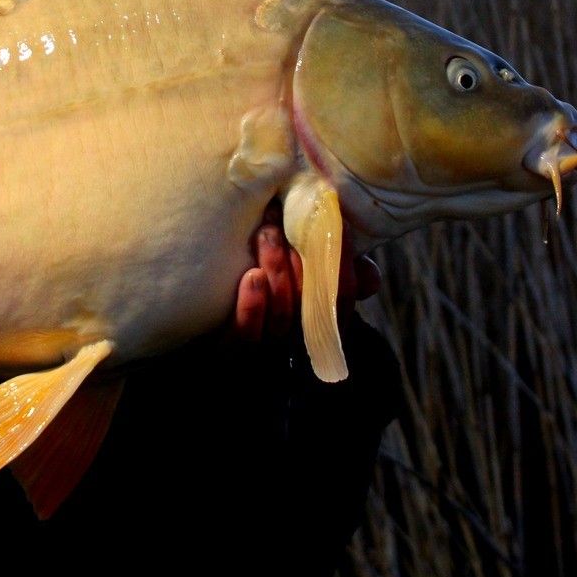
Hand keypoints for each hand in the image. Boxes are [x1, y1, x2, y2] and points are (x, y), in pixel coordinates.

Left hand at [229, 200, 380, 341]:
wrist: (207, 317)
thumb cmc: (265, 286)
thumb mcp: (301, 276)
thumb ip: (334, 271)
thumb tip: (370, 275)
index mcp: (317, 325)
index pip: (342, 302)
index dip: (344, 268)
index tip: (336, 226)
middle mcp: (296, 344)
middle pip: (312, 311)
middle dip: (303, 265)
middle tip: (286, 223)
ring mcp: (265, 351)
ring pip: (282, 318)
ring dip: (278, 272)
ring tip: (266, 233)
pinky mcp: (230, 353)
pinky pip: (245, 336)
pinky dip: (252, 306)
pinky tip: (251, 276)